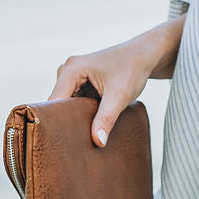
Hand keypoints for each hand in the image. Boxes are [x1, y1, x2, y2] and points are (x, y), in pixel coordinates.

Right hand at [47, 34, 162, 147]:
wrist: (144, 55)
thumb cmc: (133, 69)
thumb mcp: (121, 96)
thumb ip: (107, 118)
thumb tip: (98, 142)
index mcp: (71, 69)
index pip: (53, 103)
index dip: (57, 122)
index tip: (64, 142)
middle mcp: (67, 70)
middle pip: (57, 104)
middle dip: (66, 121)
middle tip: (77, 142)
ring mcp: (73, 76)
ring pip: (66, 104)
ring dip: (75, 117)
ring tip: (86, 132)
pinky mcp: (80, 82)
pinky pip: (74, 101)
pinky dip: (82, 112)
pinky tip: (92, 122)